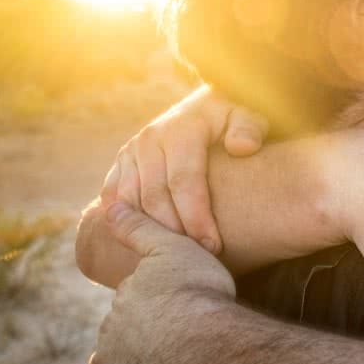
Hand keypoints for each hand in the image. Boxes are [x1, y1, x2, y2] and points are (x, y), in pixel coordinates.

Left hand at [89, 203, 236, 363]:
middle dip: (145, 343)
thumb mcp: (171, 249)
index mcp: (123, 303)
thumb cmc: (195, 295)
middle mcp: (108, 337)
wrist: (201, 346)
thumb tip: (106, 203)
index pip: (132, 308)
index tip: (180, 316)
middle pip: (125, 341)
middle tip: (181, 347)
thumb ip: (140, 228)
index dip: (156, 312)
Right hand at [99, 86, 268, 252]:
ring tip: (176, 256)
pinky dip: (126, 223)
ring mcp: (131, 152)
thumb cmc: (234, 118)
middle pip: (154, 198)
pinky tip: (149, 243)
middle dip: (175, 233)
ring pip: (130, 203)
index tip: (214, 246)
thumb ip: (249, 129)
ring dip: (150, 232)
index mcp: (180, 130)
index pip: (184, 182)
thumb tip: (242, 147)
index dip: (197, 218)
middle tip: (198, 259)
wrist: (208, 103)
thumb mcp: (249, 115)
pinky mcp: (121, 163)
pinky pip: (114, 199)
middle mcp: (150, 140)